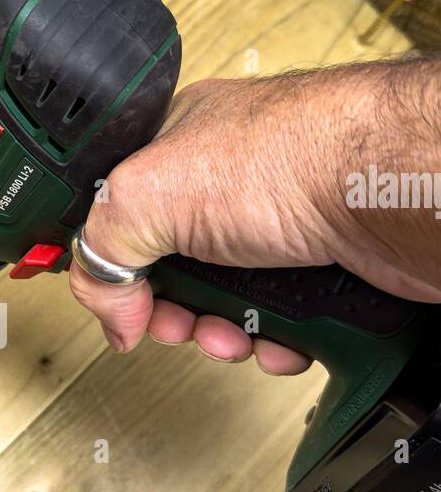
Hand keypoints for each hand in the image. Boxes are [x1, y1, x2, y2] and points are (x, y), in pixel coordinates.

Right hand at [68, 60, 440, 373]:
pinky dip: (276, 340)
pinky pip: (281, 322)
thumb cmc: (294, 157)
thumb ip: (101, 249)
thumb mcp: (148, 194)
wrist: (391, 188)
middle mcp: (227, 186)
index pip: (122, 218)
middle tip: (182, 323)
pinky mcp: (320, 267)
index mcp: (177, 151)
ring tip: (236, 335)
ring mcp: (276, 227)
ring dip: (225, 334)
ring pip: (228, 305)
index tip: (122, 303)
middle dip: (176, 313)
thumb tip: (109, 312)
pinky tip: (281, 336)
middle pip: (174, 272)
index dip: (117, 268)